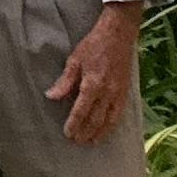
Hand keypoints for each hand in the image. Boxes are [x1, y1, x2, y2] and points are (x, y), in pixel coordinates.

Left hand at [46, 0, 145, 143]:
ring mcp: (118, 93)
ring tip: (91, 142)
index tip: (68, 133)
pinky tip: (107, 130)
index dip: (74, 124)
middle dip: (86, 132)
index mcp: (92, 84)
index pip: (81, 111)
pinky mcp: (125, 92)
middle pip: (96, 119)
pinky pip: (120, 113)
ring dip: (100, 133)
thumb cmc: (94, 45)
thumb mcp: (74, 60)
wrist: (119, 35)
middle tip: (77, 141)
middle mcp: (107, 92)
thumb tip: (51, 96)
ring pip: (109, 120)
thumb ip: (64, 81)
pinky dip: (113, 125)